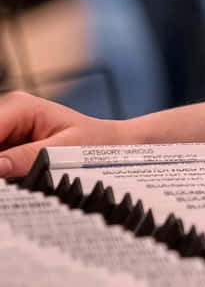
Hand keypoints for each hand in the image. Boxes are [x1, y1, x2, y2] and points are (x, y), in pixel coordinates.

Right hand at [0, 91, 125, 180]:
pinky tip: (13, 179)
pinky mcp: (6, 142)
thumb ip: (26, 159)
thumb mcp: (63, 151)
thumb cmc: (95, 142)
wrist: (112, 142)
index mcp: (19, 106)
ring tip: (18, 177)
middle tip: (9, 180)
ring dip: (2, 169)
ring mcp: (5, 127)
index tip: (1, 170)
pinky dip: (3, 171)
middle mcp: (7, 112)